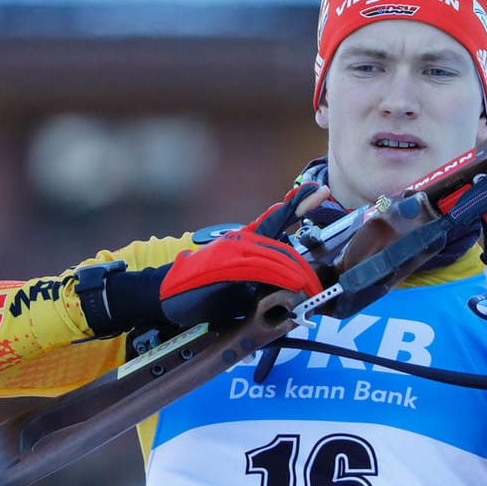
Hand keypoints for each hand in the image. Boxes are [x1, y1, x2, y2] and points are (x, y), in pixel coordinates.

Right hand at [158, 185, 328, 324]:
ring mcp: (233, 249)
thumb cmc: (203, 290)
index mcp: (246, 240)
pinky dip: (280, 275)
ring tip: (309, 290)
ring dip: (296, 275)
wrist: (166, 294)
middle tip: (315, 287)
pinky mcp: (226, 263)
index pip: (277, 218)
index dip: (300, 203)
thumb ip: (263, 278)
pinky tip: (293, 284)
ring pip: (276, 257)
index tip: (320, 191)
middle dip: (303, 268)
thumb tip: (289, 289)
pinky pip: (261, 267)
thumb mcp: (239, 282)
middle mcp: (241, 239)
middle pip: (283, 246)